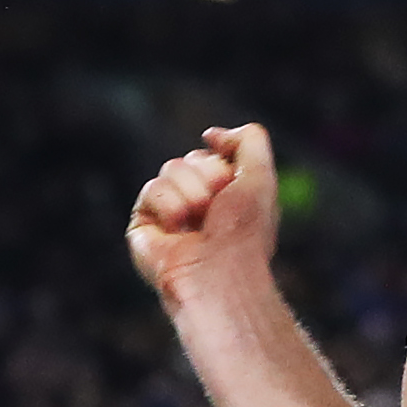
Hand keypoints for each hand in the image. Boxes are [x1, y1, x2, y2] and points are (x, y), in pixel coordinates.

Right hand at [126, 124, 278, 304]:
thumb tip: (211, 135)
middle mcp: (199, 204)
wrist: (220, 270)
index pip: (214, 154)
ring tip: (199, 221)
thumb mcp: (261, 174)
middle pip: (192, 158)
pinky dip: (170, 205)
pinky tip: (177, 229)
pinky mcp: (145, 226)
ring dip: (192, 192)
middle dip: (209, 176)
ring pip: (171, 168)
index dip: (225, 164)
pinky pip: (151, 189)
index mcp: (228, 196)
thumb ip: (249, 140)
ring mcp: (171, 214)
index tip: (233, 183)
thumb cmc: (245, 231)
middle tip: (217, 207)